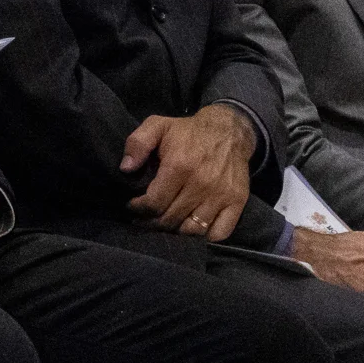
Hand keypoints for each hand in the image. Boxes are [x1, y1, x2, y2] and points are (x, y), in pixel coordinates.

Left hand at [122, 104, 255, 241]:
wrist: (230, 131)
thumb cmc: (188, 132)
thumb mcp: (157, 126)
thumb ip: (137, 143)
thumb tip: (126, 169)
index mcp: (180, 165)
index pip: (154, 203)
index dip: (139, 208)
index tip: (133, 206)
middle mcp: (202, 183)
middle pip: (171, 219)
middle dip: (152, 223)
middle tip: (144, 219)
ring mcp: (221, 195)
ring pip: (192, 230)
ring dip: (175, 231)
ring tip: (165, 224)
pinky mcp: (237, 202)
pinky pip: (219, 233)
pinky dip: (204, 237)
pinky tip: (190, 227)